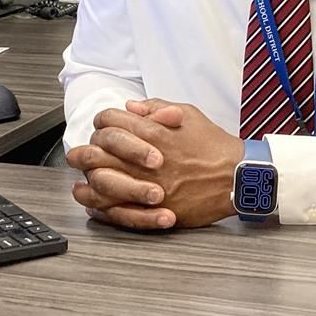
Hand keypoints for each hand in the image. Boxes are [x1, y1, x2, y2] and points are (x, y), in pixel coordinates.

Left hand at [67, 99, 242, 230]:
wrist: (237, 177)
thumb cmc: (214, 146)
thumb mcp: (188, 114)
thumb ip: (156, 108)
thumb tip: (131, 106)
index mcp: (152, 132)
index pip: (109, 122)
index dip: (101, 124)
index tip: (101, 130)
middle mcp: (144, 159)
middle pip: (96, 152)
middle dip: (83, 153)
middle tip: (78, 156)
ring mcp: (147, 185)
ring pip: (101, 183)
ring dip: (86, 181)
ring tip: (80, 182)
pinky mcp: (153, 209)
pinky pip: (116, 209)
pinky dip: (99, 206)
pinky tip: (93, 204)